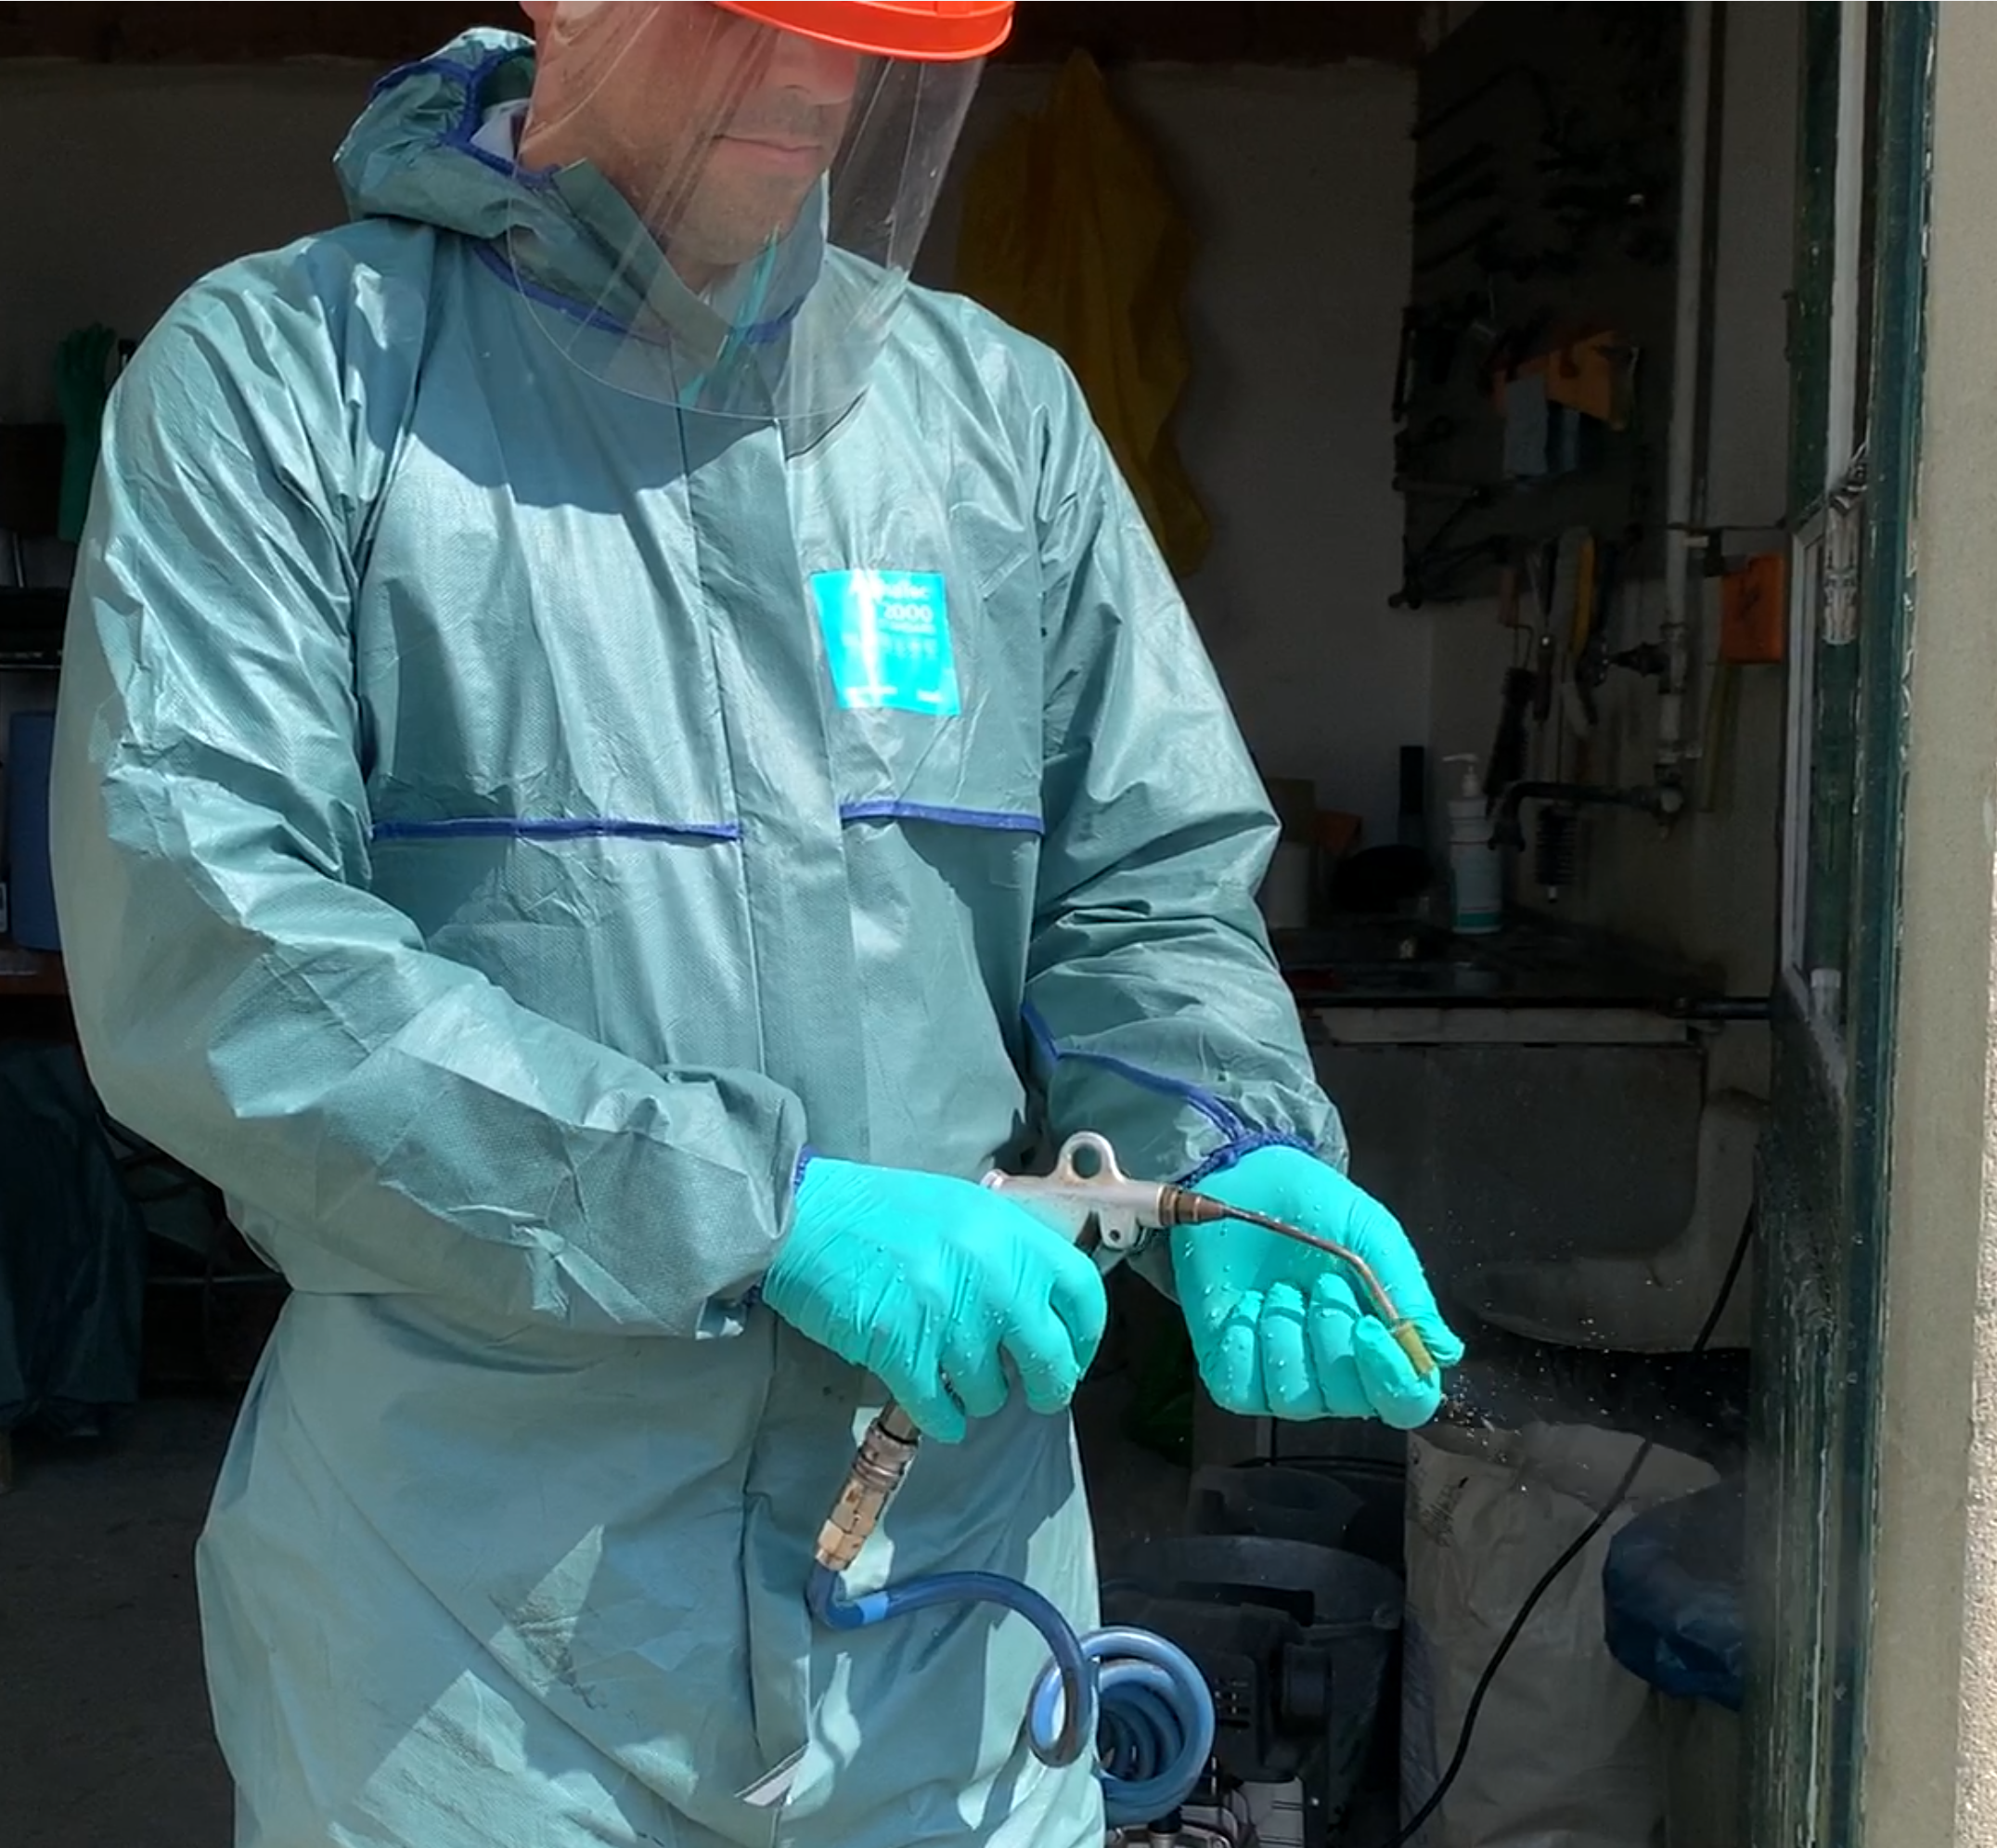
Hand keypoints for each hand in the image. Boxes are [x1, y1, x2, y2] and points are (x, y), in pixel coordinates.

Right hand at [764, 1158, 1108, 1441]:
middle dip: (1047, 1387)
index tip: (1075, 1355)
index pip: (1083, 1294)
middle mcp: (993, 1276)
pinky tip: (938, 1409)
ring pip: (992, 1393)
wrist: (807, 1215)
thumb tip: (1042, 1307)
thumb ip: (1008, 1252)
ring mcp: (949, 1316)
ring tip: (961, 1383)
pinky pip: (942, 1411)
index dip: (1086, 1335)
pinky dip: (944, 1419)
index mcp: (1012, 1234)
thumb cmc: (882, 1210)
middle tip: (1037, 1394)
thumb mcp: (964, 1210)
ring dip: (980, 1398)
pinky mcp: (904, 1351)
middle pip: (1050, 1357)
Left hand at [1170, 1145, 1462, 1428]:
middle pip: (1349, 1400)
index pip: (1407, 1400)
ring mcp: (1286, 1376)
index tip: (1368, 1325)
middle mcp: (1339, 1372)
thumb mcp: (1372, 1236)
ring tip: (1279, 1288)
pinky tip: (1248, 1306)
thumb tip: (1441, 1351)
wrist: (1248, 1183)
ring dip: (1285, 1334)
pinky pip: (1243, 1390)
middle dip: (1331, 1333)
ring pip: (1295, 1399)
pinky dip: (1244, 1344)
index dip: (1393, 1377)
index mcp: (1384, 1343)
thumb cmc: (1315, 1209)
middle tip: (1321, 1281)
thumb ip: (1407, 1294)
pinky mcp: (1235, 1373)